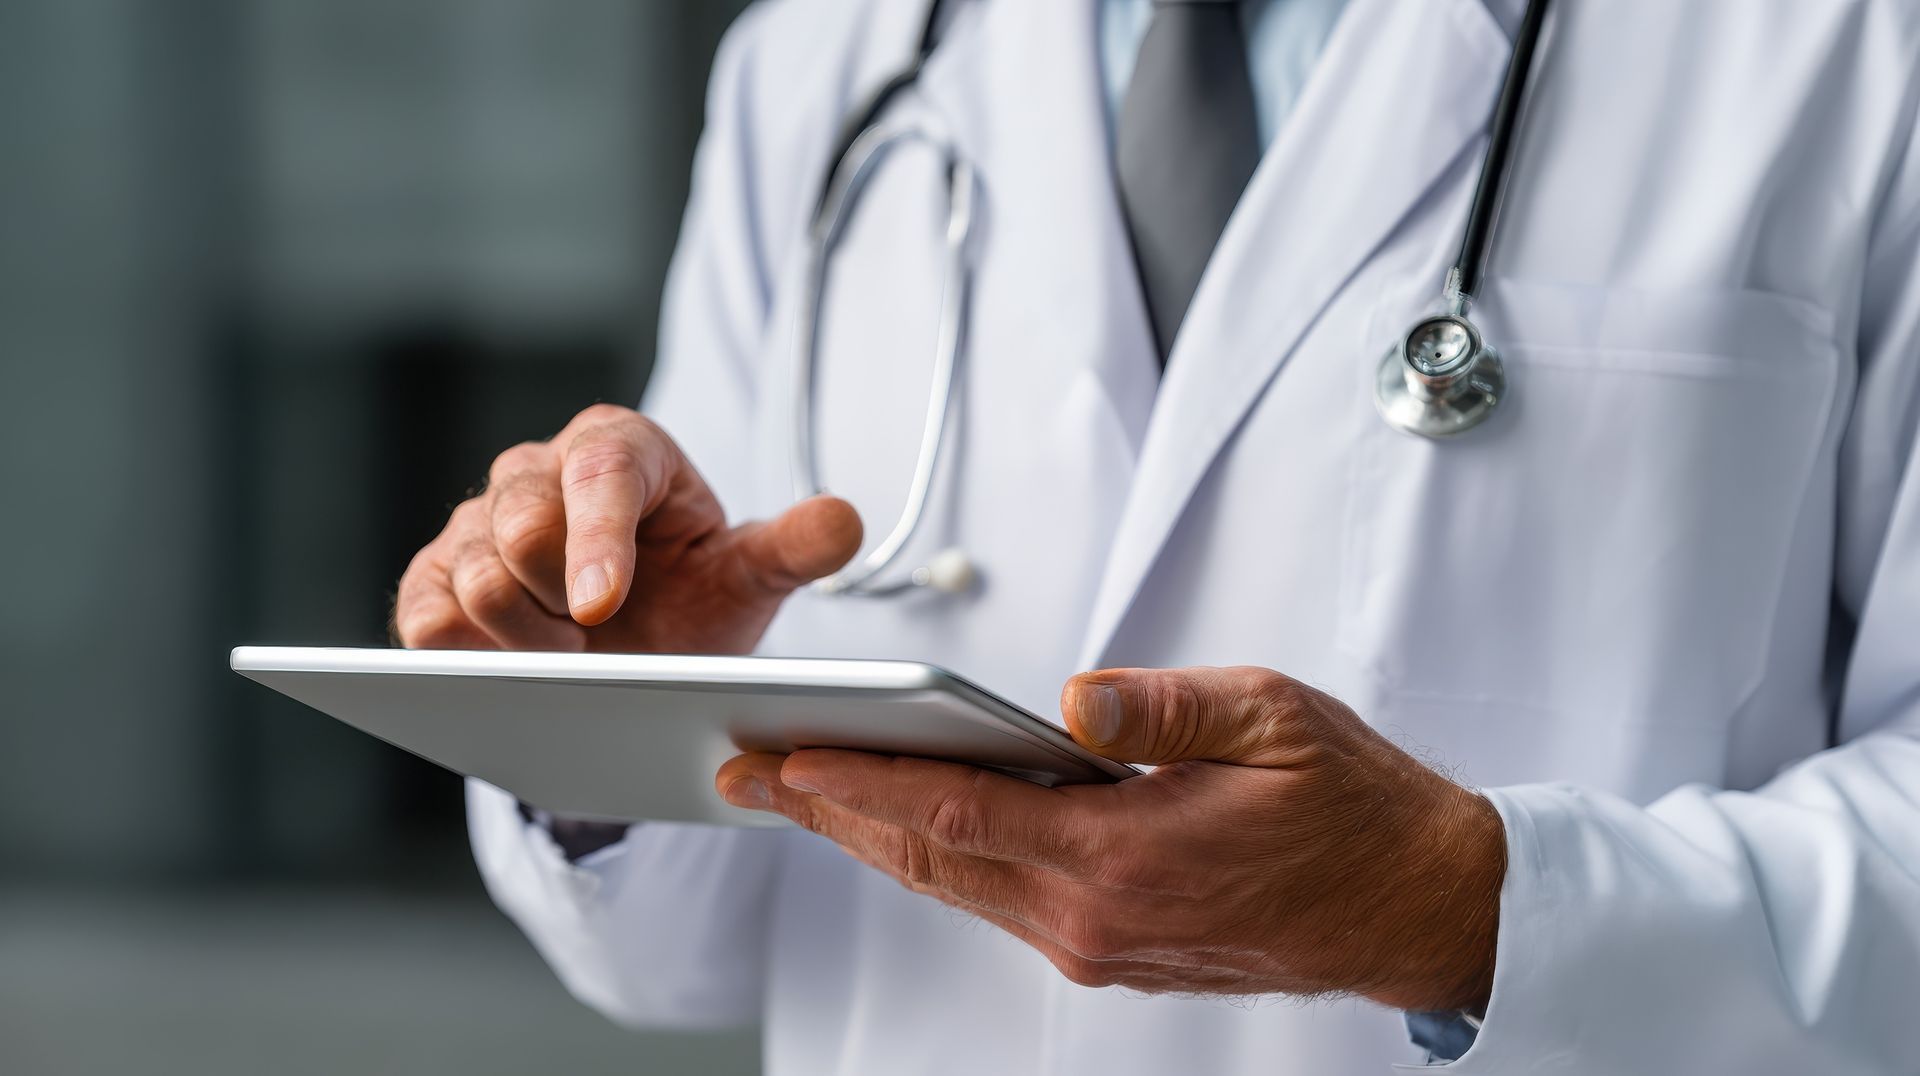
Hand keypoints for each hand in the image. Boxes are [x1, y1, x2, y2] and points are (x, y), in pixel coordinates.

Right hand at [393, 404, 862, 652]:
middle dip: (558, 600)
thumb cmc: (693, 596)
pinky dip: (466, 650)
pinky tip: (516, 667)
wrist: (641, 646)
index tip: (602, 606)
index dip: (596, 539)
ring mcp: (478, 520)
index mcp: (621, 448)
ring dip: (521, 635)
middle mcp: (539, 470)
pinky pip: (424, 612)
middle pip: (519, 524)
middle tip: (601, 642)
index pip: (600, 470)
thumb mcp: (748, 576)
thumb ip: (793, 548)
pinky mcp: (434, 574)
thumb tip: (845, 520)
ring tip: (575, 657)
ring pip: (471, 573)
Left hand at [717, 666, 1504, 1010]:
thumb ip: (1164, 705)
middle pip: (929, 859)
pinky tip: (905, 824)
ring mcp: (1099, 945)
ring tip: (796, 792)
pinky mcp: (1112, 951)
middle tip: (742, 770)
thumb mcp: (1275, 720)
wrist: (1416, 909)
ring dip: (871, 838)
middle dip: (827, 814)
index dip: (858, 784)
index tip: (781, 756)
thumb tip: (1070, 696)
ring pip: (955, 885)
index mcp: (1123, 857)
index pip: (956, 815)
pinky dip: (938, 858)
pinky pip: (998, 899)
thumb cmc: (1354, 806)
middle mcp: (1092, 918)